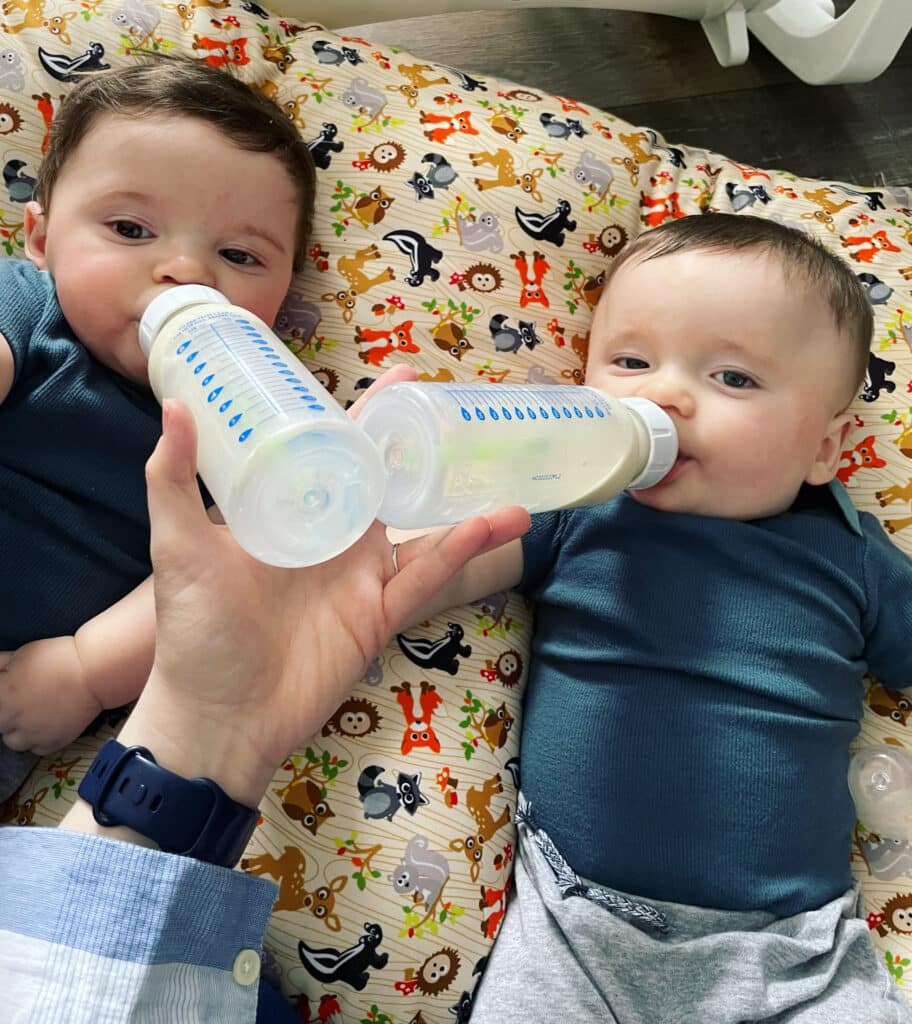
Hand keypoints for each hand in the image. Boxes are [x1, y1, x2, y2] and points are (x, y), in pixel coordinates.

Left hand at [0, 637, 101, 753]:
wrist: (94, 673)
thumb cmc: (62, 660)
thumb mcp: (23, 653)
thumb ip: (1, 664)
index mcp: (2, 694)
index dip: (3, 693)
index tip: (9, 690)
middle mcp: (13, 718)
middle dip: (6, 711)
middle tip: (22, 699)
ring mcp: (32, 734)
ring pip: (12, 741)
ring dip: (18, 729)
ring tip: (33, 713)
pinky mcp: (51, 743)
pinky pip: (36, 749)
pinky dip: (39, 739)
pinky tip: (47, 722)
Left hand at [119, 398, 529, 806]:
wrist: (216, 718)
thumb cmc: (194, 633)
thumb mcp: (179, 547)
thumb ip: (174, 479)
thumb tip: (178, 405)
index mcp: (293, 513)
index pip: (337, 452)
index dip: (370, 415)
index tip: (405, 380)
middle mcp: (332, 540)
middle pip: (390, 484)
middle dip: (426, 450)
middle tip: (465, 414)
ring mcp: (359, 578)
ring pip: (422, 533)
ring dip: (465, 509)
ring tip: (506, 481)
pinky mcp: (377, 617)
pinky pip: (424, 580)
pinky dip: (458, 554)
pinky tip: (490, 527)